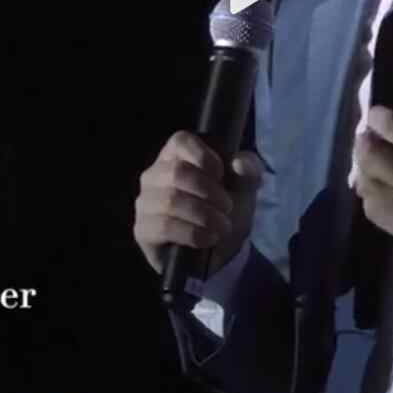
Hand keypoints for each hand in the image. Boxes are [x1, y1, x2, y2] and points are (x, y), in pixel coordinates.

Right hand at [133, 131, 265, 274]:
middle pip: (177, 172)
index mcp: (176, 155)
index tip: (222, 175)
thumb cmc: (226, 209)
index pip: (180, 140)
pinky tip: (208, 239)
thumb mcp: (245, 188)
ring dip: (205, 215)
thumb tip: (239, 163)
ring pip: (171, 200)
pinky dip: (193, 233)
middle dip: (209, 191)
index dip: (204, 156)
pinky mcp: (143, 230)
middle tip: (227, 207)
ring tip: (222, 226)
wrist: (221, 252)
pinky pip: (164, 226)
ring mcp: (146, 202)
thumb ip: (250, 170)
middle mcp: (154, 175)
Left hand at [353, 71, 392, 275]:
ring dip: (365, 168)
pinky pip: (372, 210)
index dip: (377, 117)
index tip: (379, 115)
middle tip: (370, 137)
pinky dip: (372, 195)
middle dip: (365, 141)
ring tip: (376, 162)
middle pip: (369, 155)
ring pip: (365, 183)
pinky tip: (383, 187)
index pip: (388, 126)